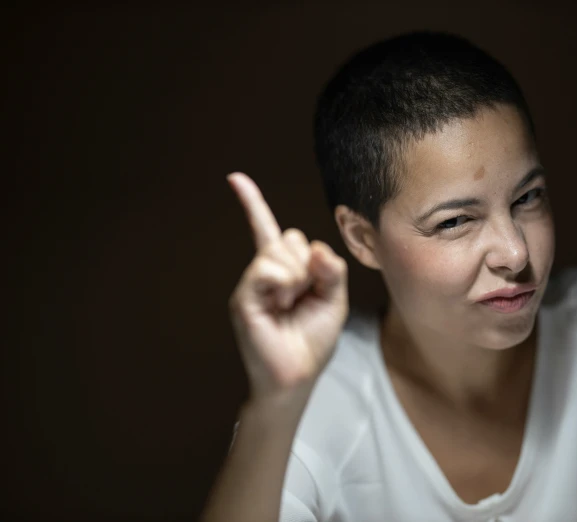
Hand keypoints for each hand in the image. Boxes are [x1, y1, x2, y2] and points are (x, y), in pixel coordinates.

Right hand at [226, 172, 348, 397]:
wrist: (298, 374)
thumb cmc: (313, 338)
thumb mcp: (334, 299)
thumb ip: (331, 270)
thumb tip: (313, 247)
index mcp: (283, 270)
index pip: (269, 229)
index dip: (252, 204)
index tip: (235, 179)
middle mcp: (263, 273)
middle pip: (291, 238)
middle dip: (309, 266)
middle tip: (304, 296)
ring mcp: (252, 284)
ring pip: (282, 252)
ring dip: (298, 278)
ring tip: (291, 304)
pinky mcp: (244, 298)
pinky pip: (268, 269)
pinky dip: (285, 283)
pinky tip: (282, 302)